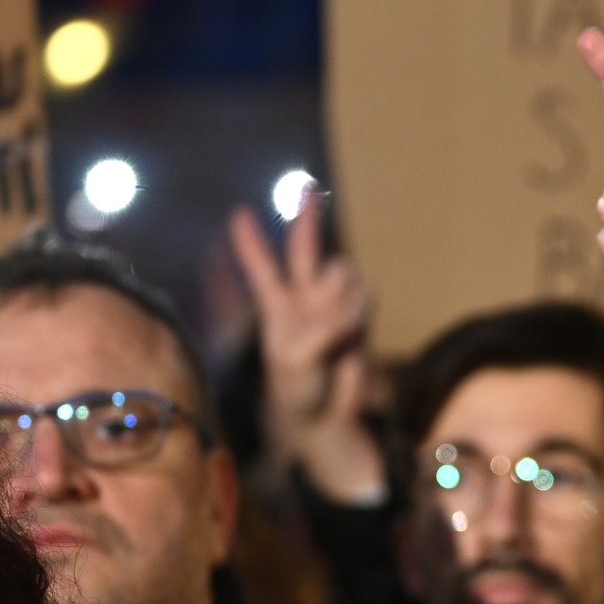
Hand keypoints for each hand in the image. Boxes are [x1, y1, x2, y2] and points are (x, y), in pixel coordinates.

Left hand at [228, 190, 386, 501]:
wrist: (326, 415)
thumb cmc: (297, 389)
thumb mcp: (297, 357)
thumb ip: (323, 326)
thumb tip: (354, 307)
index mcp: (276, 307)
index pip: (261, 267)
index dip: (250, 241)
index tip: (239, 212)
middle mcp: (304, 299)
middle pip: (304, 249)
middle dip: (307, 218)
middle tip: (308, 188)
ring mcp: (333, 305)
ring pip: (343, 272)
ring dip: (342, 293)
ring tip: (337, 328)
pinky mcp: (360, 316)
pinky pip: (365, 294)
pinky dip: (360, 310)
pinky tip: (354, 331)